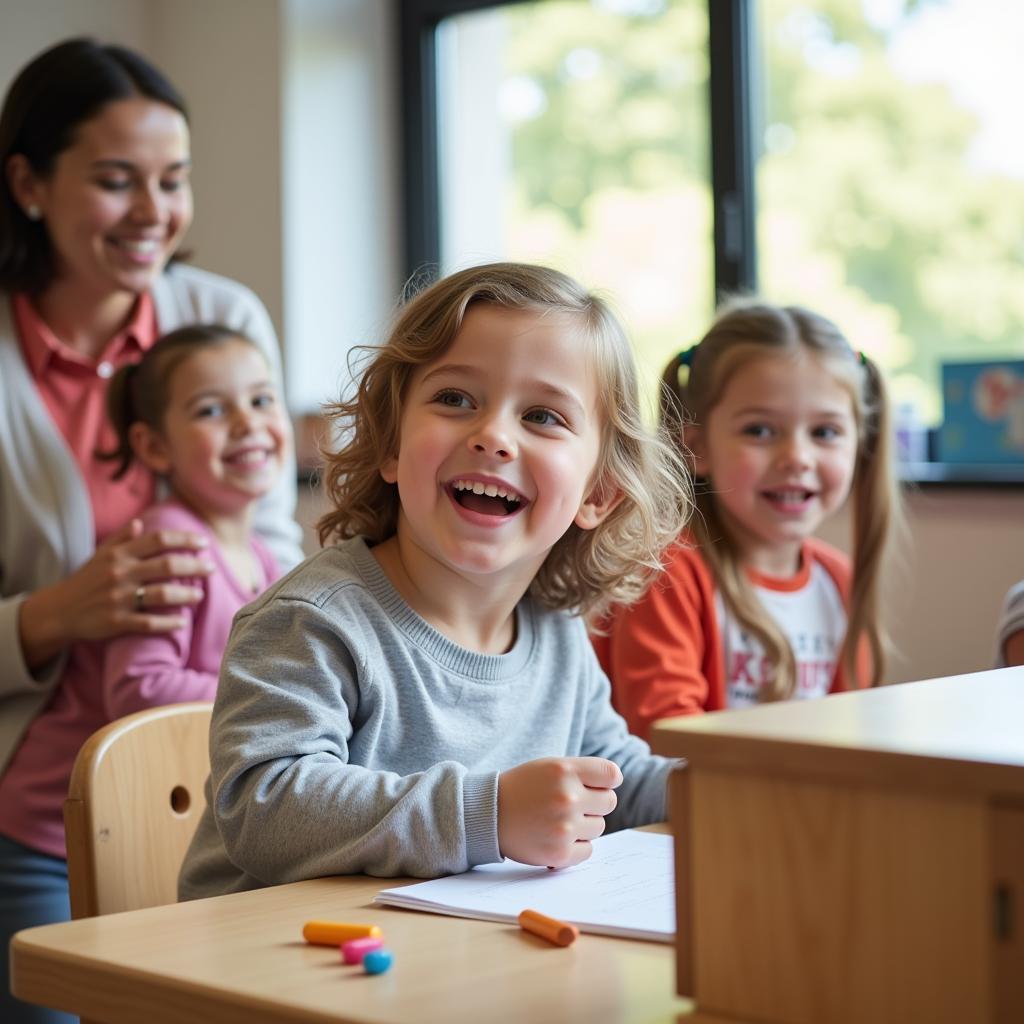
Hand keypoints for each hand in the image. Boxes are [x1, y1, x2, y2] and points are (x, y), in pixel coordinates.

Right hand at [18, 518, 213, 669]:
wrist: (59, 611)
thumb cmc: (86, 580)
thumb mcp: (99, 555)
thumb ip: (121, 539)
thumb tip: (140, 523)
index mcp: (119, 554)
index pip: (159, 540)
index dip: (185, 539)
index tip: (204, 543)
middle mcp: (121, 573)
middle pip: (168, 565)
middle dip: (195, 566)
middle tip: (212, 569)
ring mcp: (119, 598)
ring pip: (162, 594)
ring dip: (187, 595)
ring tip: (200, 595)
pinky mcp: (116, 622)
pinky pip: (148, 622)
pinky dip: (168, 623)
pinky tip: (182, 623)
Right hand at [497, 756, 621, 867]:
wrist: (489, 814)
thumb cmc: (524, 787)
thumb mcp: (550, 766)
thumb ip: (583, 772)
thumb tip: (616, 782)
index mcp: (565, 770)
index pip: (612, 775)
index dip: (608, 780)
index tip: (598, 785)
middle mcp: (567, 798)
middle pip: (609, 802)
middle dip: (594, 802)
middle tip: (572, 803)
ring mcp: (564, 828)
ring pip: (599, 827)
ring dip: (584, 825)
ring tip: (558, 819)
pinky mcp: (559, 854)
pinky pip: (588, 851)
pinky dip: (577, 846)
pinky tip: (557, 837)